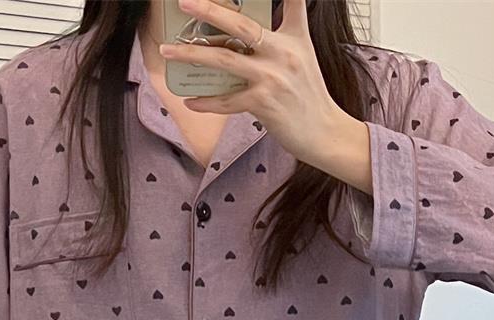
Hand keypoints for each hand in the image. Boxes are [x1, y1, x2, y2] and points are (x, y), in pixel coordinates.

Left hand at [159, 0, 370, 187]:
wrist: (325, 133)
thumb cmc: (309, 97)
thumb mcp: (304, 56)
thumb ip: (287, 32)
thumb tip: (252, 27)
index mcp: (293, 37)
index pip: (289, 1)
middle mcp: (282, 53)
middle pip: (240, 25)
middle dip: (209, 10)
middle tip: (184, 3)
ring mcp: (272, 78)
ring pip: (225, 59)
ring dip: (191, 54)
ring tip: (169, 51)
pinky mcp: (264, 103)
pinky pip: (227, 100)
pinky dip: (206, 102)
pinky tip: (190, 101)